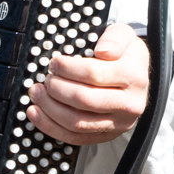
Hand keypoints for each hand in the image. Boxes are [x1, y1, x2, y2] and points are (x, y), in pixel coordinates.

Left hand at [27, 23, 150, 145]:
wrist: (136, 77)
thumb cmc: (125, 55)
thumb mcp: (124, 36)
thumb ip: (115, 37)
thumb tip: (103, 51)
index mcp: (134, 77)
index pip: (94, 74)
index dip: (68, 68)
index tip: (55, 62)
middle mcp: (130, 104)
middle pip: (85, 100)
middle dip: (57, 89)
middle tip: (46, 79)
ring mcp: (118, 124)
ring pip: (77, 122)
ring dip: (50, 108)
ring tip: (37, 93)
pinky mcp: (106, 136)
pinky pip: (74, 138)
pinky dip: (50, 127)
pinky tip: (36, 113)